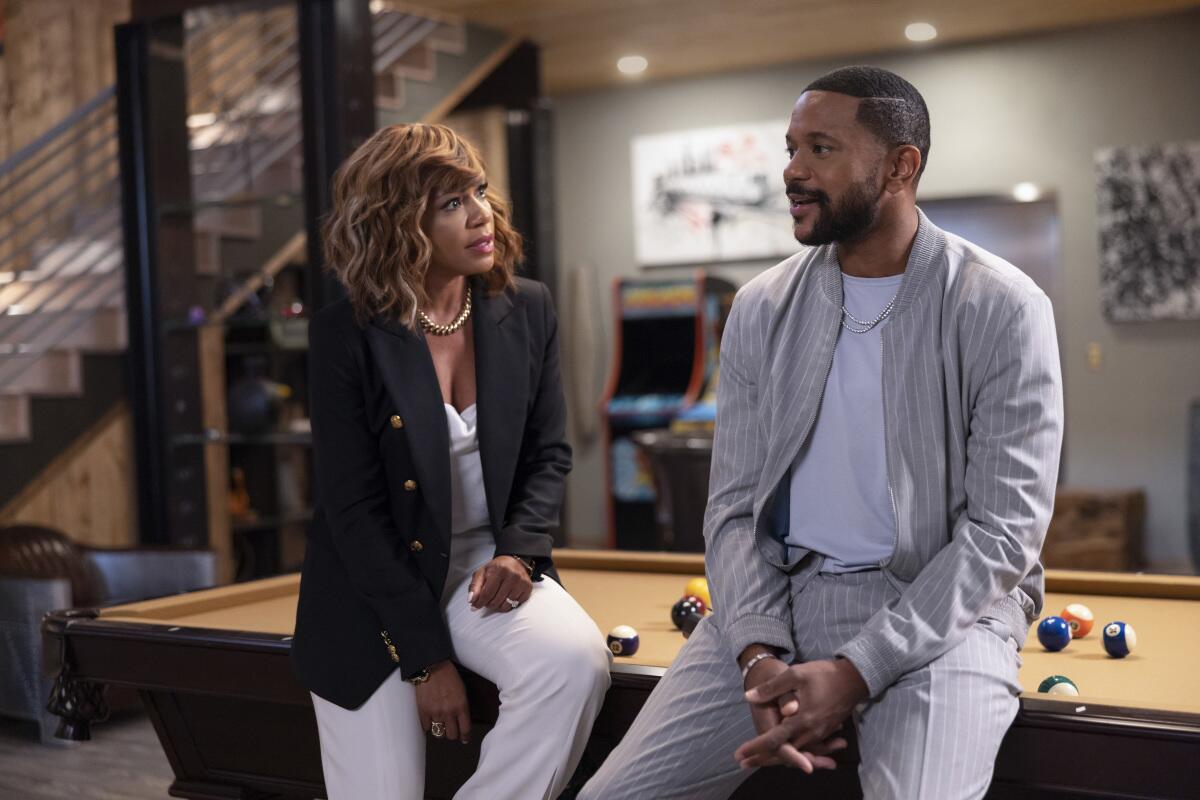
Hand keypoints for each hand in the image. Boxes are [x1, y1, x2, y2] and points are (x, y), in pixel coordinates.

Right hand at [414, 661, 470, 743]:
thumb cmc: (449, 677)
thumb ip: (462, 707)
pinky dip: (428, 725)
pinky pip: (426, 727)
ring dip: (440, 729)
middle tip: (451, 729)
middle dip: (452, 733)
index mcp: (461, 706)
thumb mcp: (462, 691)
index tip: (464, 739)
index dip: (465, 737)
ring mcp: (435, 713)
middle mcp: (449, 712)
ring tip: (439, 723)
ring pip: (439, 733)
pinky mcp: (423, 712)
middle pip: (452, 735)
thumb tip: (462, 721)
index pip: (465, 729)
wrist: (432, 666)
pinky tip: (430, 718)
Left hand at [468, 556, 532, 611]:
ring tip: (496, 598)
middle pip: (495, 601)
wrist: (513, 562)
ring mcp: (522, 582)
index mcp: (499, 569)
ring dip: (498, 605)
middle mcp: (513, 575)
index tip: (476, 605)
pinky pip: (515, 605)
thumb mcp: (481, 573)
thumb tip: (472, 600)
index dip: (479, 602)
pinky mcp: (528, 588)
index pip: (487, 593)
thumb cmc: (496, 568)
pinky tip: (506, 596)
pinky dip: (508, 604)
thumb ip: (474, 586)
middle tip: (487, 599)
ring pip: (505, 606)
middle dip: (488, 604)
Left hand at [735, 658, 865, 769]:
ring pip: (796, 751)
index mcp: (802, 720)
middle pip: (784, 751)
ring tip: (759, 759)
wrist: (855, 679)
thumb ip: (772, 688)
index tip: (739, 754)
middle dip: (763, 757)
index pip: (774, 740)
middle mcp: (811, 732)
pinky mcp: (825, 731)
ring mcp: (820, 733)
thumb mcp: (796, 675)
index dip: (755, 747)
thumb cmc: (824, 674)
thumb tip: (749, 696)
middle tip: (743, 762)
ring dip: (778, 756)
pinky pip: (808, 747)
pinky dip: (795, 751)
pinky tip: (787, 751)